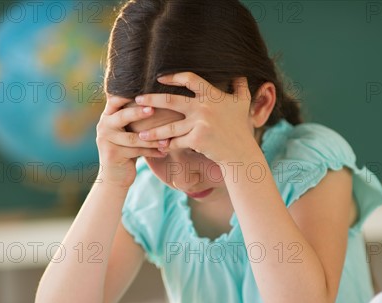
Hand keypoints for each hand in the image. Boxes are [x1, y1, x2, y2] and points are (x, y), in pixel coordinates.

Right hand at [95, 95, 166, 187]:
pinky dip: (152, 152)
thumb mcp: (128, 132)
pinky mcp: (112, 155)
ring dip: (152, 138)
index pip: (115, 99)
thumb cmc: (126, 150)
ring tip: (168, 139)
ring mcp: (106, 140)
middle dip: (139, 112)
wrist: (115, 177)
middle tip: (153, 109)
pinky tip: (164, 151)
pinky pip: (136, 151)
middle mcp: (104, 126)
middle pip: (122, 116)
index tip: (145, 90)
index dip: (128, 93)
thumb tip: (157, 100)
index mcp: (108, 116)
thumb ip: (133, 118)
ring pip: (133, 138)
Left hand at [134, 72, 259, 163]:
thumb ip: (241, 85)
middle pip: (170, 100)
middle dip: (151, 100)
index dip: (173, 77)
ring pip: (170, 127)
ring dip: (153, 131)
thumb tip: (241, 72)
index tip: (160, 78)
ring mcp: (200, 124)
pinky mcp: (197, 139)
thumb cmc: (240, 126)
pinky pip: (177, 141)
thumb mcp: (244, 102)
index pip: (189, 79)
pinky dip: (168, 145)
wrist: (241, 151)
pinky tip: (158, 147)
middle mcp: (204, 107)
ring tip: (140, 134)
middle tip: (137, 99)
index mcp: (212, 95)